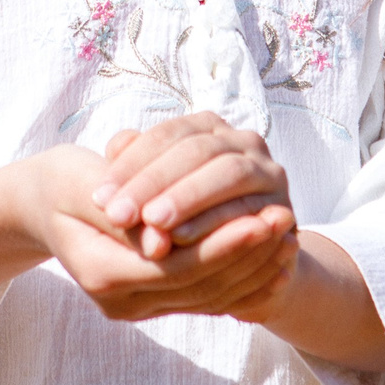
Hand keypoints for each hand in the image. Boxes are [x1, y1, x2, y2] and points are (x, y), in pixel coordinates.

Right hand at [47, 197, 298, 320]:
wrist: (44, 207)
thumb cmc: (62, 184)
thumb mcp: (82, 184)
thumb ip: (121, 210)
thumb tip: (161, 232)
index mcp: (100, 274)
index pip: (175, 268)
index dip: (221, 244)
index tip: (261, 215)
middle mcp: (120, 302)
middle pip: (197, 287)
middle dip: (246, 254)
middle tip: (286, 219)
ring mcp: (137, 307)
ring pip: (207, 296)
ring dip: (251, 267)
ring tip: (288, 233)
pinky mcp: (153, 302)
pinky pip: (205, 297)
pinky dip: (241, 278)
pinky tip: (271, 254)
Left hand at [95, 112, 293, 261]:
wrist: (246, 256)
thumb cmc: (188, 218)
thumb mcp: (157, 193)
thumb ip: (138, 170)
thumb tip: (113, 147)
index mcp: (208, 128)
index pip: (168, 135)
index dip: (132, 164)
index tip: (100, 198)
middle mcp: (242, 141)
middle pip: (196, 150)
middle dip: (154, 182)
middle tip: (118, 214)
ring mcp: (269, 171)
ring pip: (228, 173)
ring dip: (188, 198)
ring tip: (151, 224)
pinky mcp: (284, 205)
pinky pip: (251, 209)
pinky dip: (216, 222)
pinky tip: (183, 240)